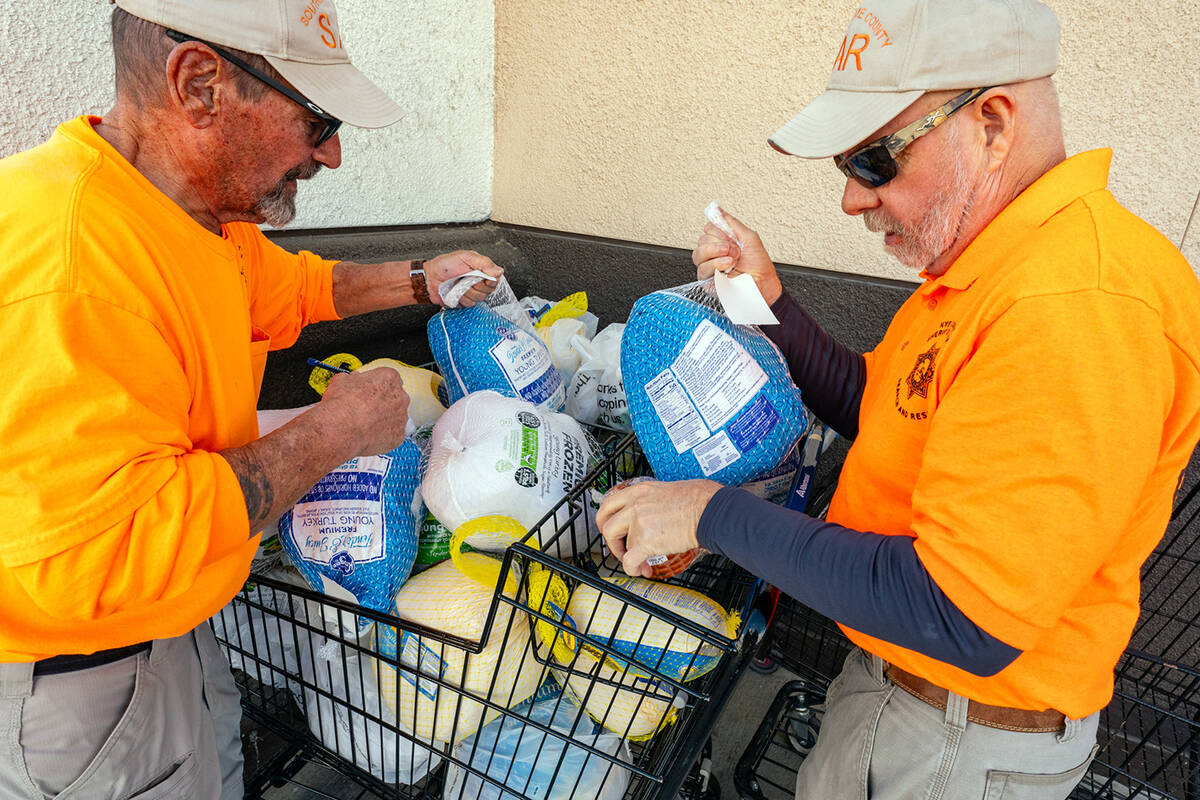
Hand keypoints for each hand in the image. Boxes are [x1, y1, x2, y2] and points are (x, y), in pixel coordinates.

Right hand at [318, 367, 409, 455]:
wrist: (341, 428)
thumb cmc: (342, 404)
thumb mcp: (342, 380)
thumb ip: (354, 379)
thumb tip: (351, 380)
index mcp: (389, 378)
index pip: (388, 379)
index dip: (376, 386)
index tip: (368, 391)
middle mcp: (400, 396)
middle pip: (395, 398)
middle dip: (382, 403)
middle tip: (366, 408)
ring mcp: (401, 417)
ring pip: (395, 417)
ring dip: (384, 419)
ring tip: (365, 423)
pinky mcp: (399, 435)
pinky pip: (392, 434)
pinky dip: (383, 435)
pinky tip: (369, 434)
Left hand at [425, 250, 503, 307]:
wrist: (430, 277)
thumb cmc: (445, 265)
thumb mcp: (466, 257)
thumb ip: (484, 263)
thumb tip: (499, 271)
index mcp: (481, 271)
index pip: (495, 280)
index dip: (490, 281)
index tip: (481, 278)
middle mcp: (478, 282)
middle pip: (487, 291)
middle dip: (475, 286)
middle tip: (465, 278)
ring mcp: (471, 293)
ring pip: (478, 299)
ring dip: (467, 292)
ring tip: (458, 284)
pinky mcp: (464, 302)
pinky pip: (468, 305)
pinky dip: (461, 299)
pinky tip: (455, 292)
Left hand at [596, 478, 722, 576]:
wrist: (710, 510)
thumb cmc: (699, 499)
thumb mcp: (667, 489)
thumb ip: (651, 501)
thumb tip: (651, 513)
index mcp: (639, 491)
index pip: (609, 503)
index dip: (606, 519)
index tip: (610, 527)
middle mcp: (635, 505)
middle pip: (606, 524)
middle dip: (611, 540)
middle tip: (619, 548)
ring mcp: (639, 523)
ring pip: (621, 545)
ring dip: (628, 557)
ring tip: (641, 561)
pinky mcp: (646, 541)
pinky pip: (629, 561)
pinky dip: (633, 569)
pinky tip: (642, 570)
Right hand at [691, 208, 782, 304]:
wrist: (763, 283)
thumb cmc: (759, 264)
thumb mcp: (749, 237)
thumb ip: (732, 222)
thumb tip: (718, 209)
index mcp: (722, 241)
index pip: (708, 229)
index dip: (718, 231)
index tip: (731, 237)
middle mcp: (714, 253)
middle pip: (701, 240)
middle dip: (719, 243)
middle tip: (734, 249)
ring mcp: (710, 267)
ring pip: (698, 254)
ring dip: (716, 253)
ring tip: (732, 258)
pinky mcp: (708, 280)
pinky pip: (702, 269)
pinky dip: (715, 265)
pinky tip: (727, 266)